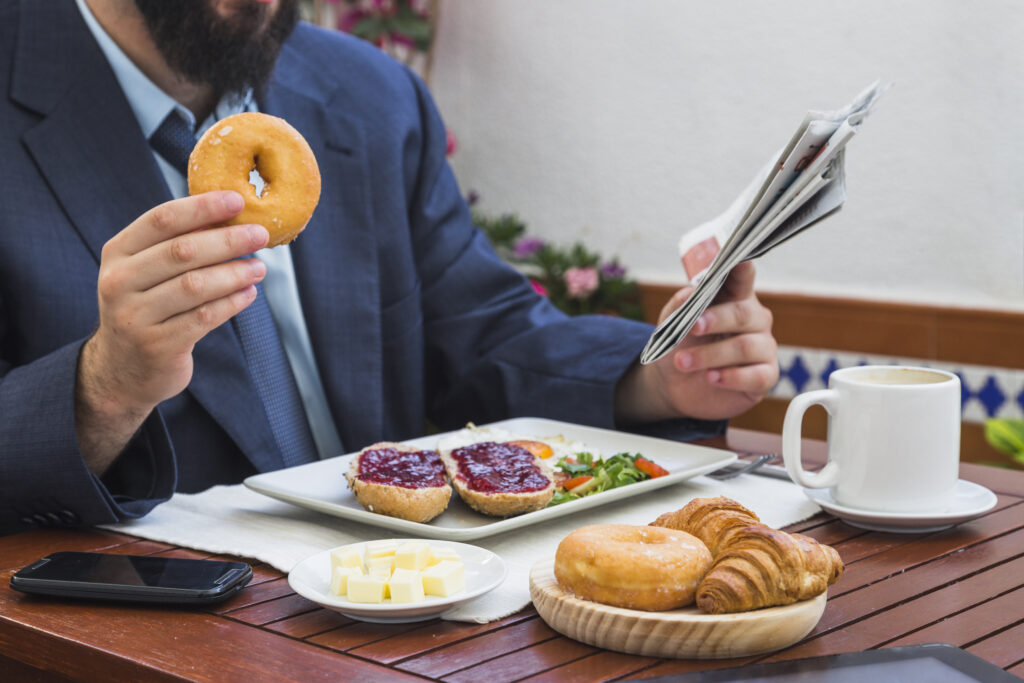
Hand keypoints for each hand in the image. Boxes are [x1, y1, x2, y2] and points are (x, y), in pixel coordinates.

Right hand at [76, 191, 268, 470]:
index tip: (237, 200)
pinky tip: (248, 293)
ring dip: (234, 273)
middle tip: (261, 235)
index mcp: (117, 253)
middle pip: (181, 251)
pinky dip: (231, 303)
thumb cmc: (147, 307)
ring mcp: (135, 316)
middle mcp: (119, 282)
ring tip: (259, 268)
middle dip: (228, 240)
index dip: (202, 207)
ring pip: (195, 286)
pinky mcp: (158, 346)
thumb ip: (177, 244)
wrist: (123, 369)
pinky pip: (204, 318)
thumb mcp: (146, 272)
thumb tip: (230, 215)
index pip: (161, 219)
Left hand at [615, 262, 778, 422]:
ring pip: (745, 347)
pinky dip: (731, 377)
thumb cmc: (680, 344)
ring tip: (682, 362)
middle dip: (716, 319)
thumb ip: (681, 305)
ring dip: (710, 355)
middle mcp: (755, 320)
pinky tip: (711, 377)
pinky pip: (757, 376)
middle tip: (693, 327)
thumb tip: (691, 292)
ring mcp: (763, 348)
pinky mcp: (765, 377)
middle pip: (743, 314)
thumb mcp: (672, 322)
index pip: (742, 279)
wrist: (673, 384)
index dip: (742, 269)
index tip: (739, 261)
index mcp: (735, 298)